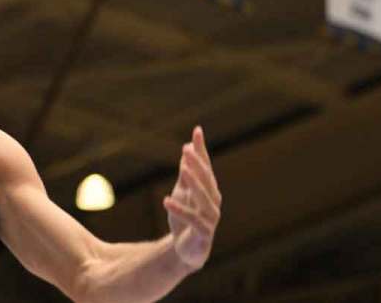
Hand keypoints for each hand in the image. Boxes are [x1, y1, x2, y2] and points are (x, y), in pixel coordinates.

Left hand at [163, 126, 220, 271]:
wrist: (185, 250)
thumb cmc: (185, 219)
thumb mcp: (183, 193)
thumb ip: (186, 174)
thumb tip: (187, 149)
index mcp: (210, 191)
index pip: (206, 166)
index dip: (202, 149)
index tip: (197, 130)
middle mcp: (213, 203)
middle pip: (207, 180)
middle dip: (197, 164)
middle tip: (186, 149)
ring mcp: (211, 219)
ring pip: (204, 199)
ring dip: (193, 183)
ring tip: (183, 169)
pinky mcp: (203, 235)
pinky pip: (193, 220)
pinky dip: (180, 210)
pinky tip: (166, 200)